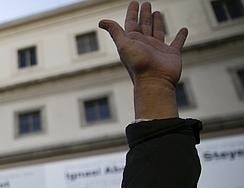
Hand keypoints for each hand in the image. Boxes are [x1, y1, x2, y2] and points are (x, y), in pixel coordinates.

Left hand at [99, 2, 187, 118]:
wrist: (154, 81)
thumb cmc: (138, 64)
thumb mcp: (124, 45)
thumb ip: (115, 32)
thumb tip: (101, 21)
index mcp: (133, 41)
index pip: (131, 22)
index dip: (132, 12)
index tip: (135, 2)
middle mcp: (145, 44)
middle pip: (144, 25)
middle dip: (144, 14)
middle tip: (146, 3)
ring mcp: (158, 48)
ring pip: (158, 31)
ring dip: (157, 22)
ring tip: (157, 12)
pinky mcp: (172, 54)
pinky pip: (177, 42)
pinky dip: (181, 36)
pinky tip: (183, 29)